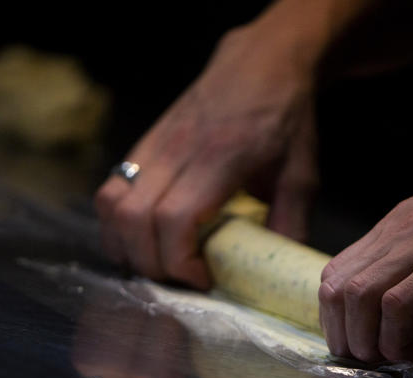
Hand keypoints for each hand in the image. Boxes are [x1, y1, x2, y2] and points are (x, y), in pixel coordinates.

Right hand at [94, 21, 318, 288]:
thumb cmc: (285, 118)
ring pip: (111, 204)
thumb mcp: (302, 174)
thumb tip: (278, 271)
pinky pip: (110, 189)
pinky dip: (115, 223)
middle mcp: (177, 150)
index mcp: (219, 158)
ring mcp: (153, 144)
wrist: (262, 63)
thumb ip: (291, 223)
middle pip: (134, 219)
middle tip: (180, 279)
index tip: (202, 278)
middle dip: (151, 263)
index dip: (178, 260)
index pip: (174, 217)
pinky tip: (141, 238)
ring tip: (156, 263)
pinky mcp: (142, 143)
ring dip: (125, 245)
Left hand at [318, 134, 412, 361]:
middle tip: (362, 360)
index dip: (335, 313)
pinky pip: (398, 304)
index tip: (354, 339)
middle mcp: (399, 232)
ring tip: (383, 360)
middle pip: (336, 287)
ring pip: (357, 296)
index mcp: (398, 224)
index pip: (337, 270)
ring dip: (363, 339)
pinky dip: (395, 336)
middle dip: (340, 333)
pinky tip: (412, 351)